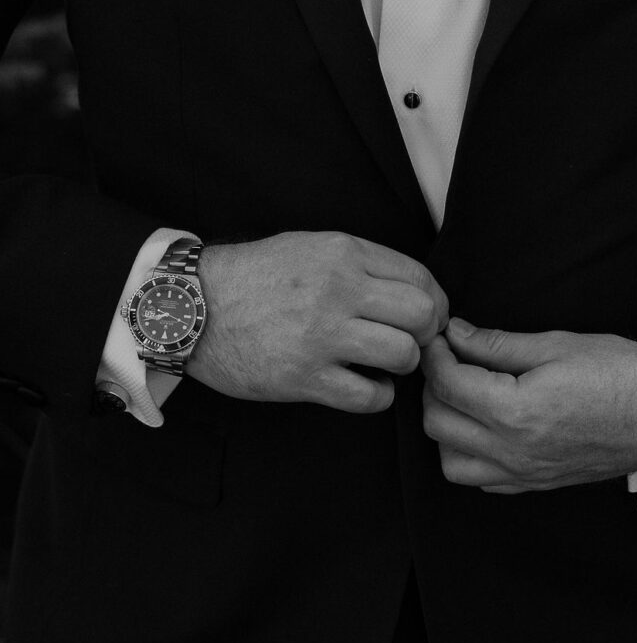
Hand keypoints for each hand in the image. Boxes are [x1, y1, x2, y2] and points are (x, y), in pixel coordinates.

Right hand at [187, 232, 447, 413]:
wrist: (194, 306)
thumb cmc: (254, 275)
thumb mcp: (310, 246)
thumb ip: (360, 262)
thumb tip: (412, 290)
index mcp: (343, 253)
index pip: (419, 277)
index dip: (435, 302)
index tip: (430, 317)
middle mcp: (338, 290)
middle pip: (422, 315)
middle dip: (427, 333)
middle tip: (412, 342)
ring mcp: (322, 335)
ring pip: (403, 355)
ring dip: (403, 365)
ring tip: (383, 364)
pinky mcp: (305, 377)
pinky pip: (370, 396)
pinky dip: (377, 395)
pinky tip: (362, 386)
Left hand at [421, 320, 636, 493]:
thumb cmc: (620, 372)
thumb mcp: (556, 344)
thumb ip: (497, 343)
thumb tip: (455, 334)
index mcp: (518, 412)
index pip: (447, 385)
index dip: (435, 354)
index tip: (440, 335)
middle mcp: (515, 451)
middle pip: (438, 423)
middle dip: (434, 385)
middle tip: (451, 357)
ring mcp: (525, 474)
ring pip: (449, 460)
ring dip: (446, 424)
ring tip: (465, 391)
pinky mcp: (535, 485)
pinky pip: (479, 479)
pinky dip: (467, 453)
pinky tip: (484, 422)